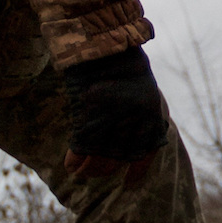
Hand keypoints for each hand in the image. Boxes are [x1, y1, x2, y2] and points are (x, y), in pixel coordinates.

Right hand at [64, 47, 168, 180]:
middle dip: (105, 169)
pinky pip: (82, 148)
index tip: (130, 183)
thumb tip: (130, 138)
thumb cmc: (119, 58)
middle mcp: (135, 121)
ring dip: (89, 168)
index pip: (146, 152)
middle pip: (119, 157)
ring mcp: (111, 119)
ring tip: (81, 171)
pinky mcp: (89, 117)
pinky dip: (75, 160)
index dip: (137, 170)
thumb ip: (137, 112)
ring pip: (100, 158)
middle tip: (94, 172)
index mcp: (150, 113)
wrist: (102, 38)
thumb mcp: (139, 85)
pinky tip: (70, 165)